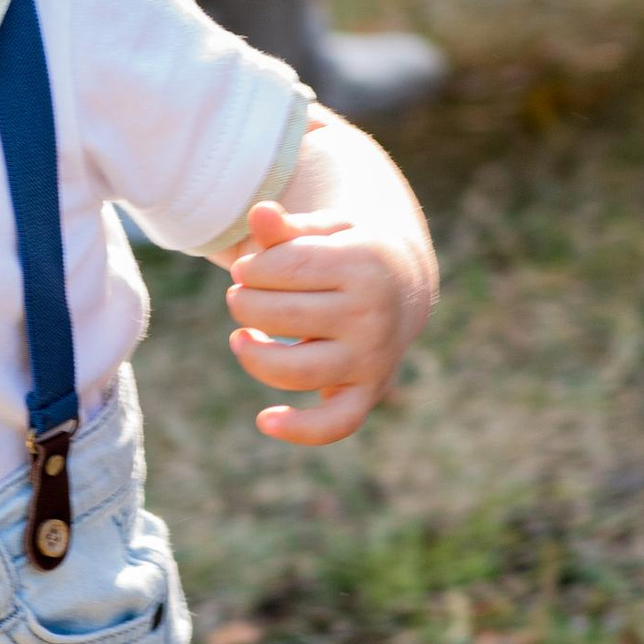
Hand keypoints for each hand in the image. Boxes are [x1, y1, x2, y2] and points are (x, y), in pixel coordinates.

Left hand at [225, 195, 431, 447]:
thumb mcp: (324, 229)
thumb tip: (260, 214)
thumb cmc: (346, 251)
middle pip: (281, 317)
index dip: (251, 269)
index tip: (248, 268)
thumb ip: (287, 227)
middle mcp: (373, 315)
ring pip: (296, 371)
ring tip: (241, 338)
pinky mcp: (367, 392)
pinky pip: (335, 424)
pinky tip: (264, 421)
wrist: (402, 283)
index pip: (283, 269)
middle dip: (245, 304)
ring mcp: (372, 358)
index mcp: (364, 264)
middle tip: (241, 296)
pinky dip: (300, 429)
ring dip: (253, 356)